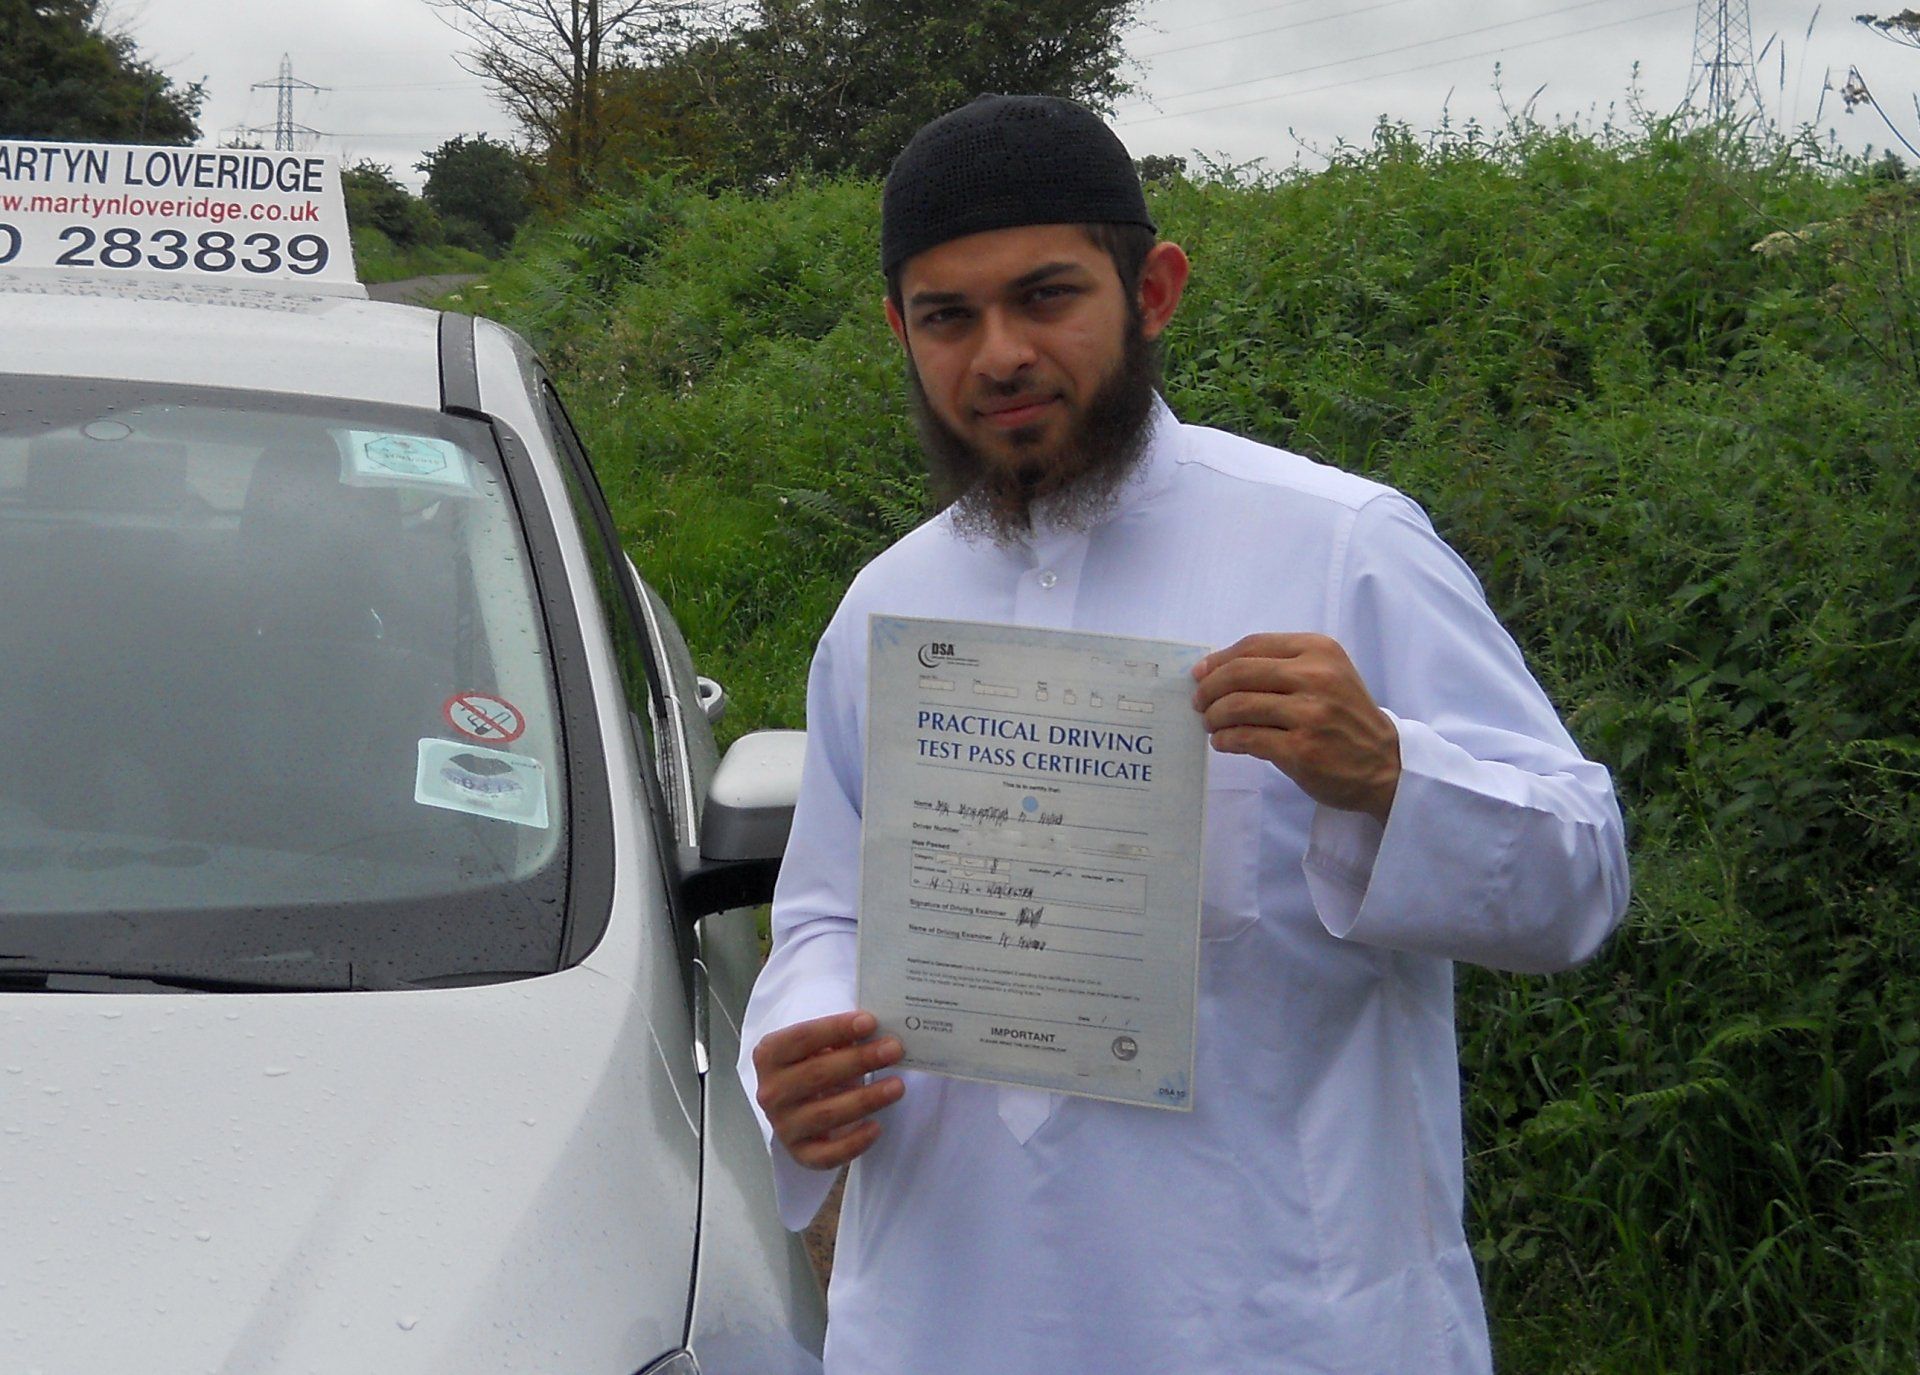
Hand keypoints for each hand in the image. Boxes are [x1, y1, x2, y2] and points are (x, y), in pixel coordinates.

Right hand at [752, 1011, 904, 1170]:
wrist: (796, 1103)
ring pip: (826, 1114)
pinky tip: (876, 1127)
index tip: (870, 1022)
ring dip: (865, 1099)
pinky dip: (853, 1143)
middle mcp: (770, 1092)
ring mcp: (783, 1125)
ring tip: (897, 1086)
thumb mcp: (819, 1046)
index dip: (836, 1028)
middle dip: (860, 1060)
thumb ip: (841, 1038)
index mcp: (769, 1055)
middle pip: (817, 1074)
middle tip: (893, 1050)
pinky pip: (826, 1155)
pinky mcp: (799, 1153)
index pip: (802, 1038)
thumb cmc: (814, 1065)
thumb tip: (878, 1034)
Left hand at [1190, 632, 1400, 821]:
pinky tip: (1223, 742)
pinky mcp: (1301, 749)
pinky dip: (1226, 740)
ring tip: (1211, 725)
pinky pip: (1247, 738)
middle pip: (1239, 673)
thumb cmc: (1346, 718)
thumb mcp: (1326, 675)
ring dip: (1214, 717)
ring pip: (1238, 706)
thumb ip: (1281, 666)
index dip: (1218, 660)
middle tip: (1199, 703)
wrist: (1385, 764)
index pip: (1253, 646)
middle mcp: (1316, 676)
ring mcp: (1309, 713)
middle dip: (1209, 689)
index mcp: (1319, 650)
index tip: (1199, 674)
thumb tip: (1215, 670)